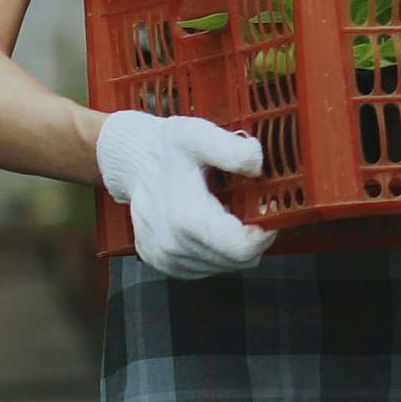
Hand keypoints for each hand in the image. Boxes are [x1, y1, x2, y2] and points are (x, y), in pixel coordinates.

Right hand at [96, 110, 273, 278]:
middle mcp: (173, 246)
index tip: (269, 211)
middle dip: (253, 236)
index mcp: (186, 219)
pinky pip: (206, 267)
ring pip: (224, 266)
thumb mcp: (197, 134)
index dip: (266, 233)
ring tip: (227, 211)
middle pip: (237, 260)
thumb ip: (231, 149)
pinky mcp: (163, 263)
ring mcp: (166, 259)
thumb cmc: (166, 148)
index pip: (243, 249)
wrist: (131, 160)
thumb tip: (259, 165)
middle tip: (253, 207)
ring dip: (234, 244)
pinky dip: (216, 249)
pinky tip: (210, 223)